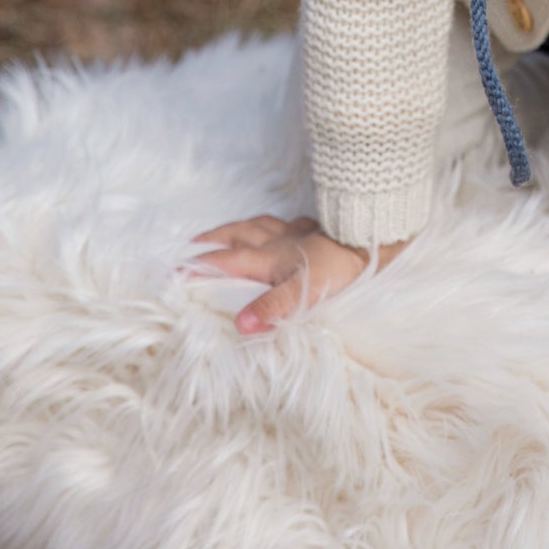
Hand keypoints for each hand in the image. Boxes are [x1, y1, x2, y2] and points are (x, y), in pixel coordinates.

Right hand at [185, 213, 409, 333]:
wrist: (374, 239)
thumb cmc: (340, 266)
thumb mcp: (304, 293)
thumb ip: (273, 308)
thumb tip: (240, 324)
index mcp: (269, 257)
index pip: (227, 262)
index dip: (200, 267)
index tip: (174, 272)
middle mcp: (278, 242)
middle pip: (238, 236)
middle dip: (213, 240)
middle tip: (192, 244)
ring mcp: (297, 234)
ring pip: (259, 226)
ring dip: (238, 229)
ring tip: (226, 233)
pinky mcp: (316, 231)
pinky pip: (286, 224)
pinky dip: (273, 225)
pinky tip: (280, 228)